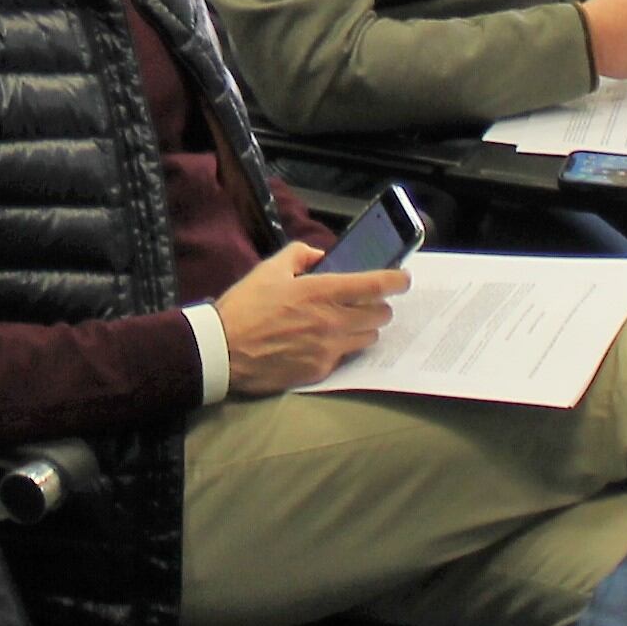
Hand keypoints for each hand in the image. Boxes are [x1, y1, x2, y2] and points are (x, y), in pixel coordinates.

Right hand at [207, 241, 405, 396]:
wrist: (223, 351)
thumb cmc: (244, 307)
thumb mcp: (269, 269)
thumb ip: (300, 254)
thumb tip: (321, 256)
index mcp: (321, 292)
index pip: (375, 285)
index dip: (397, 280)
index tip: (403, 279)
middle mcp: (332, 321)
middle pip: (381, 315)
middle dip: (379, 305)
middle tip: (366, 301)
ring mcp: (329, 349)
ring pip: (369, 337)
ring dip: (365, 327)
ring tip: (346, 322)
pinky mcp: (320, 370)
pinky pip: (345, 356)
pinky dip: (342, 346)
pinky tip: (322, 341)